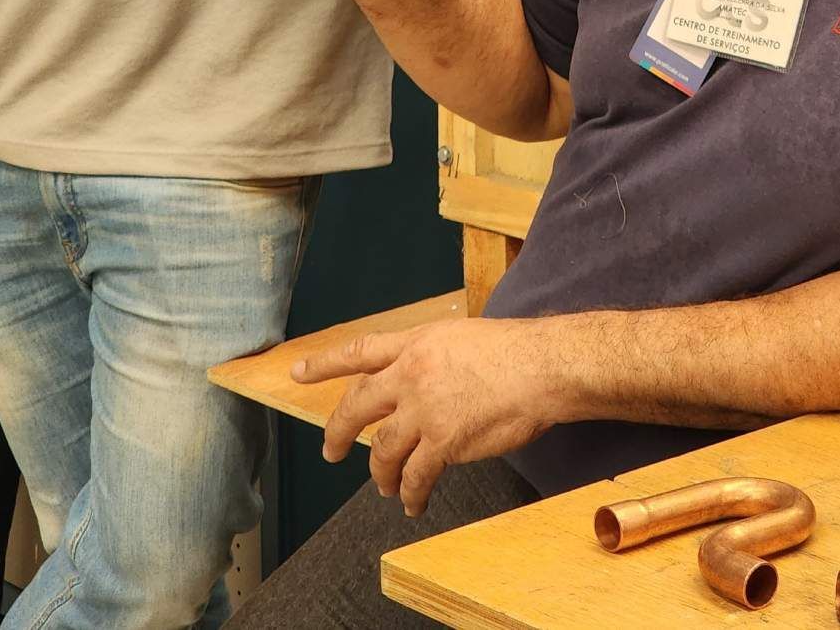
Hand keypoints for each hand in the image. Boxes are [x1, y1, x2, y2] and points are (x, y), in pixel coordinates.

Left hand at [293, 318, 552, 514]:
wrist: (541, 367)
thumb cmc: (513, 351)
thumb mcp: (460, 337)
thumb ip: (430, 356)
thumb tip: (414, 383)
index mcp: (416, 343)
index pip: (359, 352)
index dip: (325, 364)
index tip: (298, 372)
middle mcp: (411, 374)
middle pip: (357, 407)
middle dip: (338, 433)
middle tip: (332, 451)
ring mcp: (424, 409)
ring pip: (382, 450)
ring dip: (380, 473)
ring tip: (384, 486)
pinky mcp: (442, 441)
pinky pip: (415, 476)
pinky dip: (410, 494)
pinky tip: (413, 503)